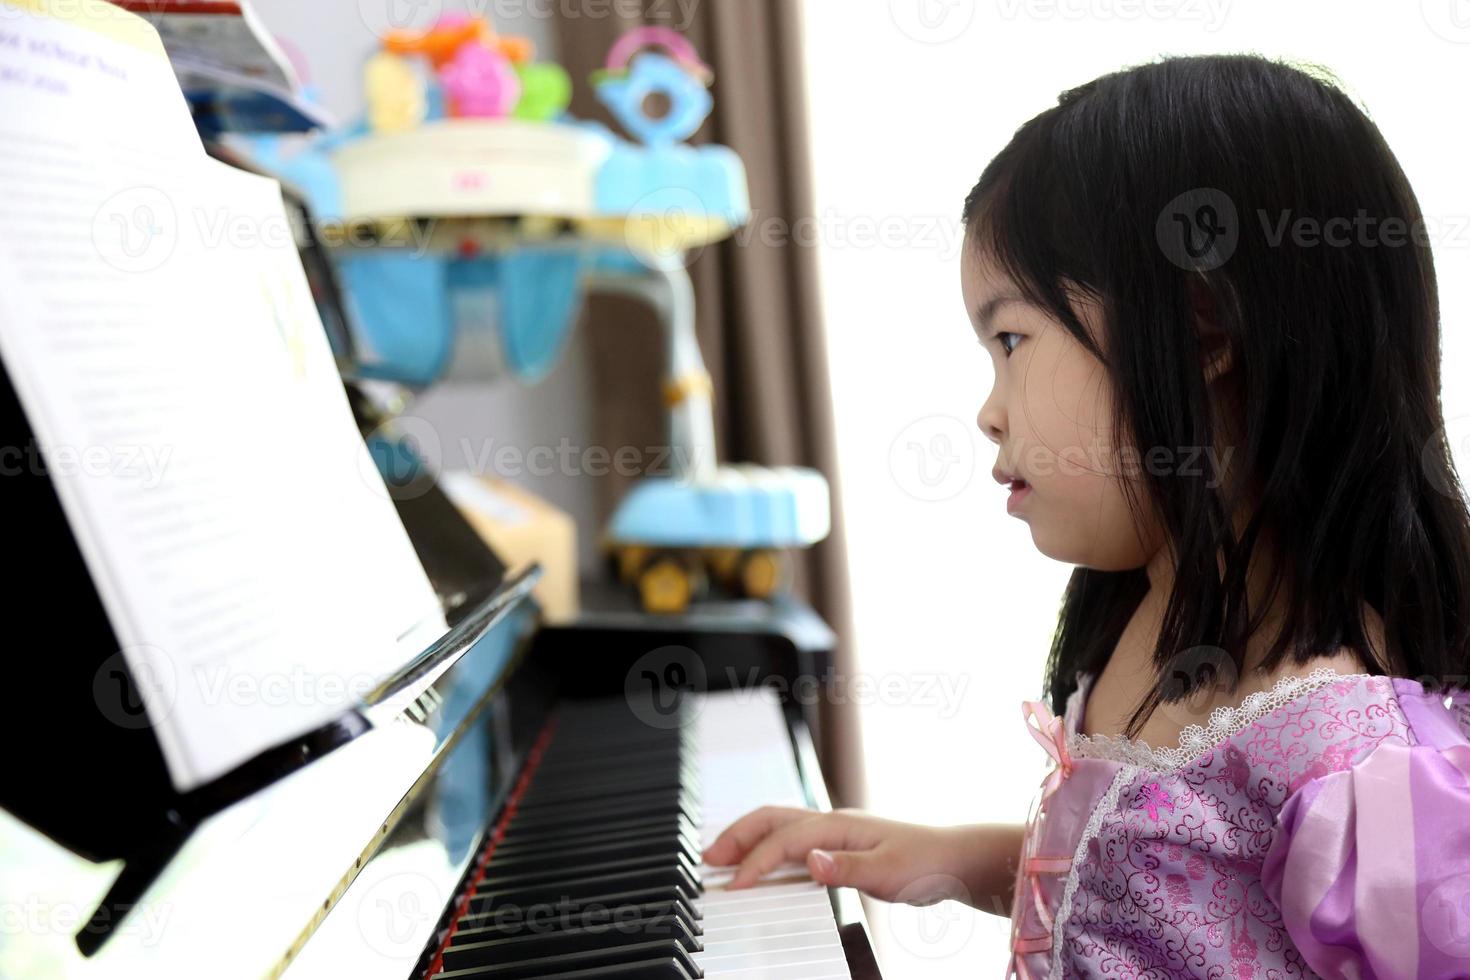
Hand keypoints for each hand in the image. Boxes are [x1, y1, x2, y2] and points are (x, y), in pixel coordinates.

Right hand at [703, 806, 987, 904]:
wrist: (954, 859)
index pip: (784, 841)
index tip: (734, 888)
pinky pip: (792, 840)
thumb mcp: (889, 872)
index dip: (756, 863)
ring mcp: (834, 831)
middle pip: (770, 820)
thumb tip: (810, 861)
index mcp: (838, 825)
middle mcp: (831, 822)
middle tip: (708, 860)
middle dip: (736, 836)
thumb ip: (847, 868)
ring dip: (747, 840)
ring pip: (778, 826)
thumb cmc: (926, 864)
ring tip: (722, 859)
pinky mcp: (839, 845)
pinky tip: (763, 866)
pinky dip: (767, 849)